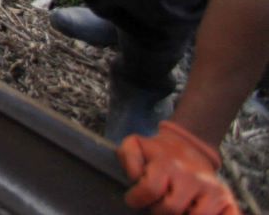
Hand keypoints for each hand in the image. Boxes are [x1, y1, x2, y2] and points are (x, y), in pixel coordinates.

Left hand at [117, 121, 239, 214]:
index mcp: (168, 164)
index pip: (150, 189)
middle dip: (158, 210)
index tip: (135, 199)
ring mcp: (213, 189)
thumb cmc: (157, 154)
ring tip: (175, 207)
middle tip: (158, 203)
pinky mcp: (227, 199)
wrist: (188, 147)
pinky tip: (193, 211)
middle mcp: (193, 176)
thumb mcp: (136, 146)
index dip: (137, 198)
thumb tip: (136, 176)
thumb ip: (128, 157)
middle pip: (170, 209)